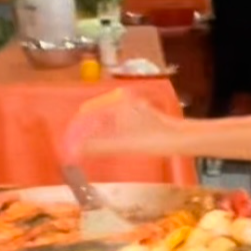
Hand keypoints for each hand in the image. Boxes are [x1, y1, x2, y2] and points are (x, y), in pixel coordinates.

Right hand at [62, 91, 181, 162]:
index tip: (67, 148)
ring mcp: (129, 106)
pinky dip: (104, 134)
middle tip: (72, 152)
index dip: (74, 133)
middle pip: (92, 116)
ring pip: (101, 119)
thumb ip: (97, 146)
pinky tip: (102, 145)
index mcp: (115, 101)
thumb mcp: (123, 144)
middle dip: (81, 133)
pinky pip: (112, 122)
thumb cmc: (156, 139)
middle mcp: (120, 99)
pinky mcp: (136, 114)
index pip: (85, 115)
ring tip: (83, 151)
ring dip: (92, 134)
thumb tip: (74, 151)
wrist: (183, 138)